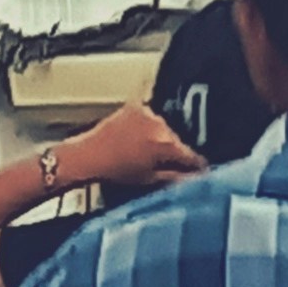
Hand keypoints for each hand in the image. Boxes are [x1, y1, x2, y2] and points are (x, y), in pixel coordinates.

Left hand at [67, 102, 200, 197]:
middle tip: (168, 166)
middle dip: (175, 153)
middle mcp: (160, 125)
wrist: (88, 156)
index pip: (191, 156)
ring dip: (160, 139)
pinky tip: (138, 139)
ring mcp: (147, 113)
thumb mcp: (149, 179)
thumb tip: (194, 179)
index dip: (197, 167)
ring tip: (148, 153)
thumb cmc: (116, 172)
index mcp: (166, 144)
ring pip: (164, 129)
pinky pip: (149, 118)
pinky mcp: (134, 106)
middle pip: (177, 141)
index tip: (199, 172)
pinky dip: (147, 127)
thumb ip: (175, 178)